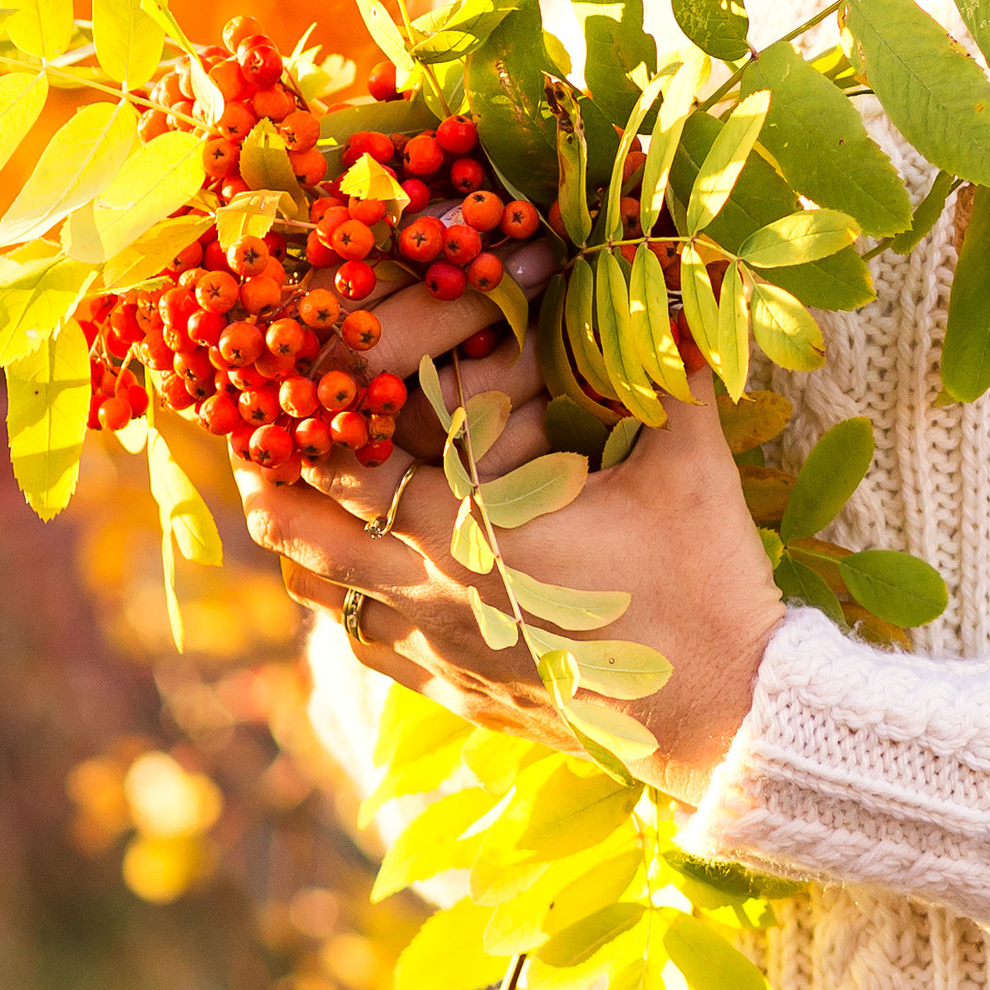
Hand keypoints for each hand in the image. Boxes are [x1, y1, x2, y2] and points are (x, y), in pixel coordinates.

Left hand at [231, 242, 784, 801]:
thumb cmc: (702, 582)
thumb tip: (683, 272)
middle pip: (298, 529)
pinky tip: (365, 573)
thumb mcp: (688, 463)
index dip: (309, 410)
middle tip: (263, 420)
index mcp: (470, 524)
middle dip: (272, 471)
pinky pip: (364, 645)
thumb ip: (669, 365)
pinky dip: (347, 600)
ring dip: (304, 537)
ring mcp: (436, 650)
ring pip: (319, 592)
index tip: (298, 366)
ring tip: (298, 490)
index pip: (342, 460)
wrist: (726, 717)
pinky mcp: (456, 693)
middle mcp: (429, 588)